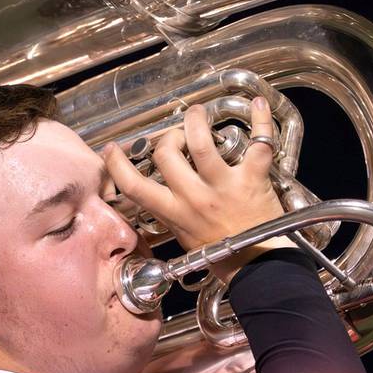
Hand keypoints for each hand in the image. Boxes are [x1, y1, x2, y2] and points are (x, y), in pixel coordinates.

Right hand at [103, 96, 295, 282]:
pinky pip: (259, 142)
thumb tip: (158, 195)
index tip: (111, 150)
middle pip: (166, 153)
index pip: (134, 187)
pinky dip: (261, 120)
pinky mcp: (252, 179)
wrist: (260, 268)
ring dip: (197, 120)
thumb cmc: (223, 254)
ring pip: (201, 141)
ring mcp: (223, 187)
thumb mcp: (185, 236)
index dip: (118, 165)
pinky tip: (257, 105)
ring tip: (199, 114)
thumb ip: (172, 213)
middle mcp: (194, 197)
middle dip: (168, 137)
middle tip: (178, 136)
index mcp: (174, 213)